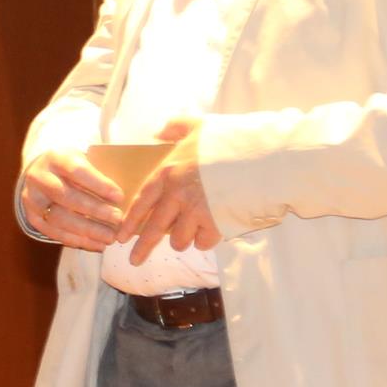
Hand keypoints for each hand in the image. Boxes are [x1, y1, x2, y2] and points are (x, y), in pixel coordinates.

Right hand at [18, 146, 124, 250]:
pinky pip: (54, 233)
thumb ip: (99, 174)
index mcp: (55, 158)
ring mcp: (32, 198)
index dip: (98, 185)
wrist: (41, 171)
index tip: (119, 197)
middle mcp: (39, 177)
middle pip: (67, 197)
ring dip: (87, 230)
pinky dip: (77, 241)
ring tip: (110, 237)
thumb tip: (126, 197)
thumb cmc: (71, 167)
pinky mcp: (32, 217)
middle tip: (118, 219)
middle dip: (95, 210)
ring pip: (59, 218)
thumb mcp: (83, 160)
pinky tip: (97, 245)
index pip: (76, 171)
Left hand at [113, 117, 220, 264]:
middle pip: (154, 228)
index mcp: (169, 172)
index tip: (121, 234)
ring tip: (192, 232)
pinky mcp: (214, 225)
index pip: (141, 200)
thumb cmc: (233, 140)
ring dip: (184, 239)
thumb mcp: (199, 126)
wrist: (265, 158)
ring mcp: (195, 212)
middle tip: (134, 260)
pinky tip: (212, 230)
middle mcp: (177, 194)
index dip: (130, 220)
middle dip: (142, 247)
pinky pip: (203, 242)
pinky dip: (205, 240)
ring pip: (179, 239)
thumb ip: (176, 127)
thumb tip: (158, 132)